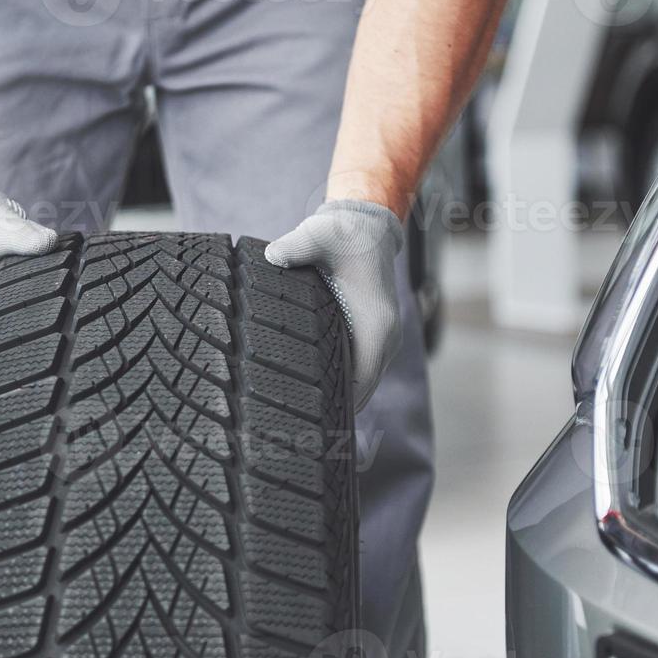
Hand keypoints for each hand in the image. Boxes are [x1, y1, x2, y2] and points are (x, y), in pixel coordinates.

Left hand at [265, 200, 404, 411]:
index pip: (361, 383)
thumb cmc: (343, 234)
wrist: (367, 226)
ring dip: (337, 400)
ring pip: (361, 384)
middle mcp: (384, 338)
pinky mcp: (372, 336)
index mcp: (376, 325)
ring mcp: (381, 339)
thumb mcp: (318, 235)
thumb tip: (272, 257)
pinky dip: (341, 384)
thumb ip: (295, 245)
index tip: (309, 424)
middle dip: (333, 412)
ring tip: (300, 422)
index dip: (337, 407)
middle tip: (294, 432)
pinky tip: (310, 391)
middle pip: (361, 392)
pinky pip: (359, 371)